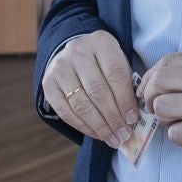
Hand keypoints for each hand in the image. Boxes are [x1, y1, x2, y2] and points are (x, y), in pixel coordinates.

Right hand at [43, 30, 139, 145]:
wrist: (75, 52)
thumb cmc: (104, 62)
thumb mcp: (118, 62)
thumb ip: (127, 84)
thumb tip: (132, 119)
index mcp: (101, 42)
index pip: (115, 74)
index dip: (125, 99)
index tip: (133, 119)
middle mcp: (77, 51)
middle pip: (97, 91)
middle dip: (112, 117)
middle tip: (123, 135)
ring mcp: (60, 67)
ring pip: (81, 104)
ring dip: (99, 126)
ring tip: (112, 139)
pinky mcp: (48, 84)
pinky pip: (66, 111)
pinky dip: (83, 127)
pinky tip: (97, 134)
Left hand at [139, 50, 181, 155]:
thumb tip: (156, 80)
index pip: (166, 62)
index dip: (150, 77)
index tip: (149, 88)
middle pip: (158, 83)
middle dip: (150, 96)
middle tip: (156, 106)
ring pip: (162, 108)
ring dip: (164, 118)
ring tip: (178, 120)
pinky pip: (174, 134)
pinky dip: (178, 135)